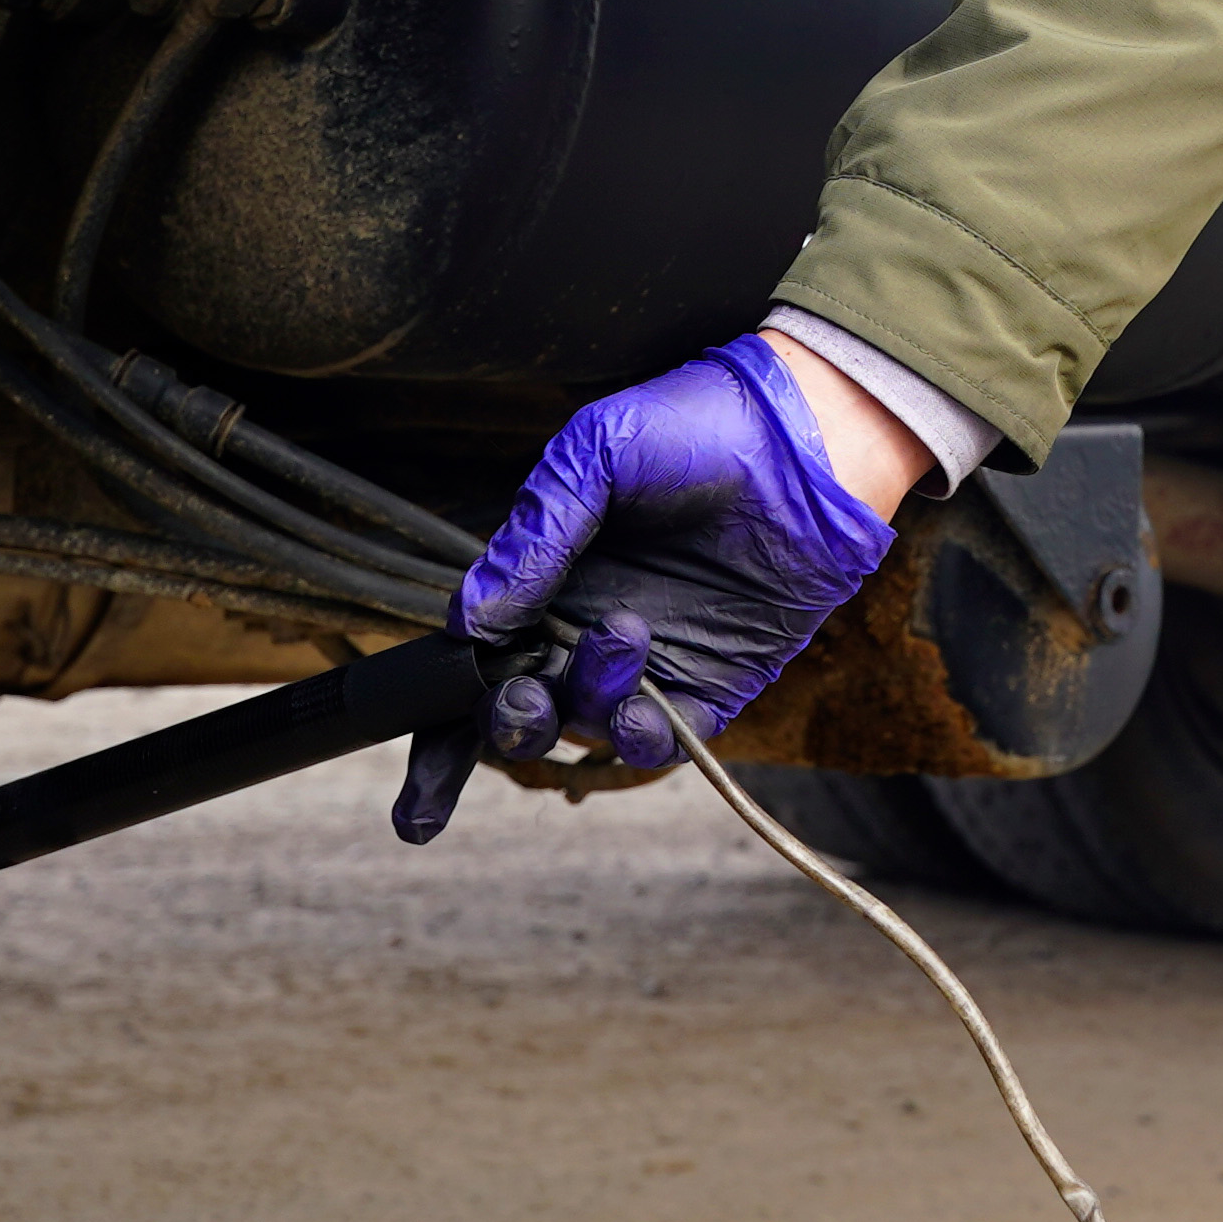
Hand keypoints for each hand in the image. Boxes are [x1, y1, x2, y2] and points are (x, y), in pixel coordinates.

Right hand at [396, 331, 916, 839]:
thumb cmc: (691, 427)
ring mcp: (648, 662)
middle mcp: (584, 631)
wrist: (803, 437)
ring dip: (589, 701)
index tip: (419, 793)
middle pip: (519, 716)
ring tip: (623, 632)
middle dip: (508, 724)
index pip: (473, 668)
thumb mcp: (592, 456)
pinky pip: (664, 741)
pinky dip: (645, 737)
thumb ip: (532, 537)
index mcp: (544, 582)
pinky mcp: (712, 683)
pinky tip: (652, 699)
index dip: (437, 733)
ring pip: (587, 727)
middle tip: (523, 696)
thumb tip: (470, 620)